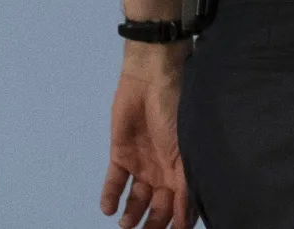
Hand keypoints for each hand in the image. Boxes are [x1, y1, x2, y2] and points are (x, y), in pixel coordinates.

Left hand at [100, 44, 193, 228]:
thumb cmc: (175, 112)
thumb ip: (184, 187)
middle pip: (157, 207)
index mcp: (182, 172)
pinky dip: (110, 196)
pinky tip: (108, 209)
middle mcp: (162, 172)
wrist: (151, 79)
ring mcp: (141, 164)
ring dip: (131, 215)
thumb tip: (186, 222)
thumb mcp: (185, 151)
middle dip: (151, 224)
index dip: (175, 223)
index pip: (178, 206)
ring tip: (125, 226)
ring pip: (136, 199)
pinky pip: (114, 181)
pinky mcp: (120, 154)